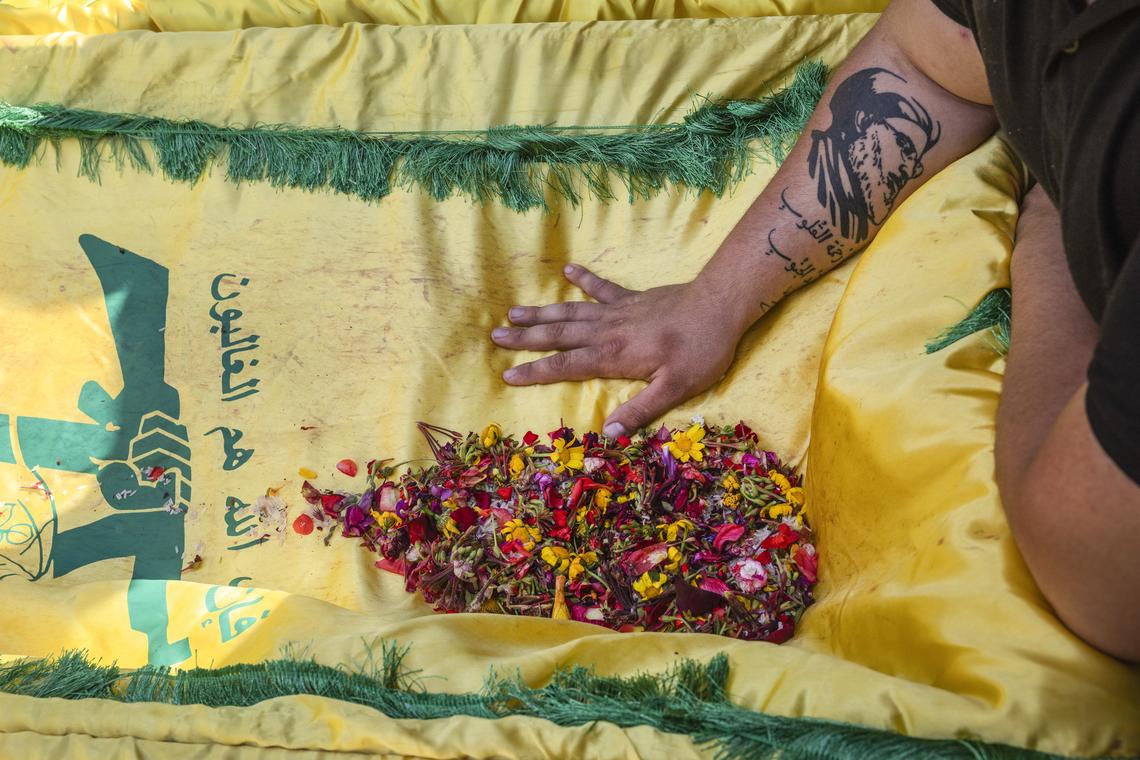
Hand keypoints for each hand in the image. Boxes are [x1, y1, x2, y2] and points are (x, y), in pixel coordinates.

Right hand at [491, 264, 748, 437]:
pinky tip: (569, 271)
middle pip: (558, 335)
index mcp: (612, 356)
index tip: (508, 375)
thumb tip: (608, 435)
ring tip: (513, 312)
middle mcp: (607, 332)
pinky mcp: (633, 298)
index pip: (565, 366)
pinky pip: (603, 288)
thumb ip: (640, 411)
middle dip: (526, 339)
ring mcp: (618, 312)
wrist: (720, 305)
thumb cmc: (701, 350)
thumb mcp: (674, 388)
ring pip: (571, 312)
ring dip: (542, 313)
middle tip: (495, 337)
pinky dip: (585, 280)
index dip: (536, 372)